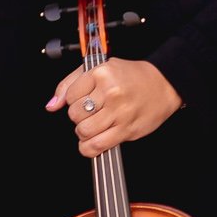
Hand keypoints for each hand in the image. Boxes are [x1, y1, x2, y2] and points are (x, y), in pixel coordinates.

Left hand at [46, 57, 182, 156]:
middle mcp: (110, 92)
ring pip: (83, 131)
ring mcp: (119, 112)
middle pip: (75, 115)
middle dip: (79, 116)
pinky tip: (93, 141)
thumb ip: (71, 84)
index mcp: (102, 74)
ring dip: (84, 132)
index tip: (83, 100)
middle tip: (91, 112)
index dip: (73, 101)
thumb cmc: (133, 76)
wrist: (164, 84)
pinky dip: (89, 148)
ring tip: (94, 125)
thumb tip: (52, 104)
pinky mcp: (126, 129)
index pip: (70, 95)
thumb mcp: (100, 68)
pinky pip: (97, 145)